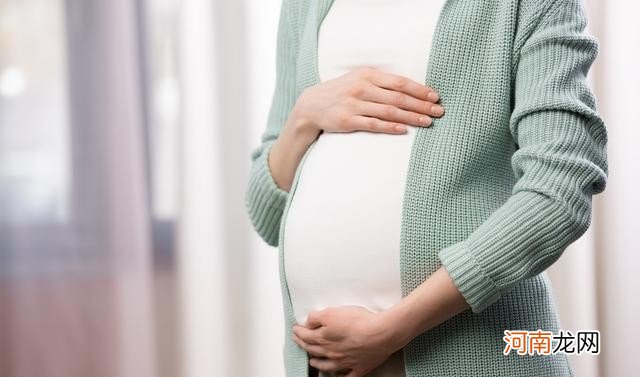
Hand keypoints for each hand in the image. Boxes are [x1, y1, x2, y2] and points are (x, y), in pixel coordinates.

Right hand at [292, 66, 443, 135]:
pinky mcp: (348, 121)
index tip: (436, 97)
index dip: (420, 89)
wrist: (311, 105)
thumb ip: (381, 83)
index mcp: (368, 75)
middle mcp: (362, 88)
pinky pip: (373, 124)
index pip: (400, 82)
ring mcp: (354, 105)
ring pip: (389, 111)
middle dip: (421, 105)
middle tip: (439, 112)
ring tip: (427, 122)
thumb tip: (410, 90)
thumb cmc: (342, 92)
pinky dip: (390, 127)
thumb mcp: (359, 79)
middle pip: (398, 97)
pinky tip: (403, 130)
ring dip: (411, 117)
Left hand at [292, 305, 401, 376]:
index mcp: (324, 338)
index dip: (298, 332)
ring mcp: (345, 363)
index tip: (295, 329)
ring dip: (317, 363)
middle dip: (304, 344)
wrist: (381, 333)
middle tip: (299, 341)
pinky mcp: (359, 368)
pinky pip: (347, 376)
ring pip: (326, 366)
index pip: (305, 335)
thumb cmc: (358, 322)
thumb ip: (316, 317)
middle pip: (313, 350)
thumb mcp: (332, 312)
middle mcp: (331, 353)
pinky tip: (337, 376)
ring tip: (312, 361)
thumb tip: (307, 323)